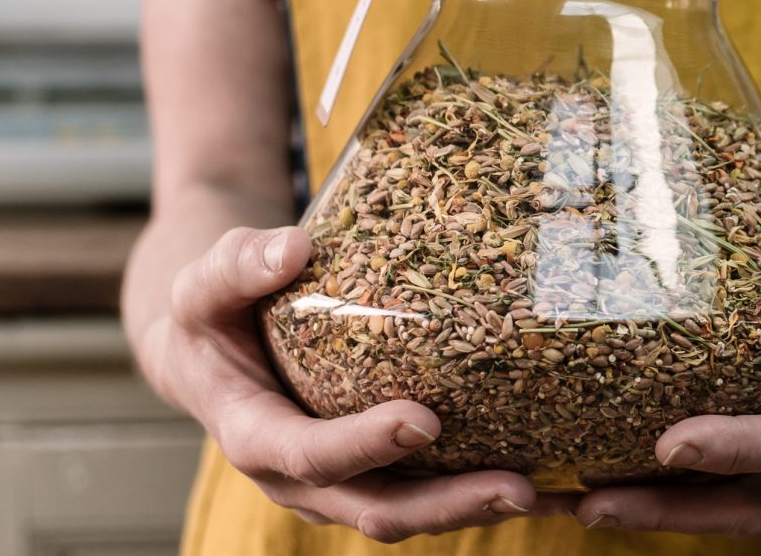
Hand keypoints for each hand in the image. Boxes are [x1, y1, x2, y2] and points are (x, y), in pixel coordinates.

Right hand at [140, 225, 573, 540]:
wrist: (213, 345)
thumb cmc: (214, 309)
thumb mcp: (207, 280)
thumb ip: (240, 265)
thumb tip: (295, 248)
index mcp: (254, 435)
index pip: (310, 454)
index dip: (365, 445)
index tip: (425, 419)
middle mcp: (299, 477)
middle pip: (377, 509)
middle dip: (449, 505)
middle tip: (520, 487)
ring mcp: (341, 482)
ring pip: (411, 511)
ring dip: (477, 508)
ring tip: (550, 494)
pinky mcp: (375, 471)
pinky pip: (430, 490)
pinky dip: (481, 492)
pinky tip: (553, 485)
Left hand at [572, 218, 760, 535]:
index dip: (737, 448)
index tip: (670, 445)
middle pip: (756, 502)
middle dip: (671, 508)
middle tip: (590, 500)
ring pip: (740, 513)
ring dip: (661, 514)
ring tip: (577, 503)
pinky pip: (738, 498)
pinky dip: (678, 498)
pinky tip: (614, 483)